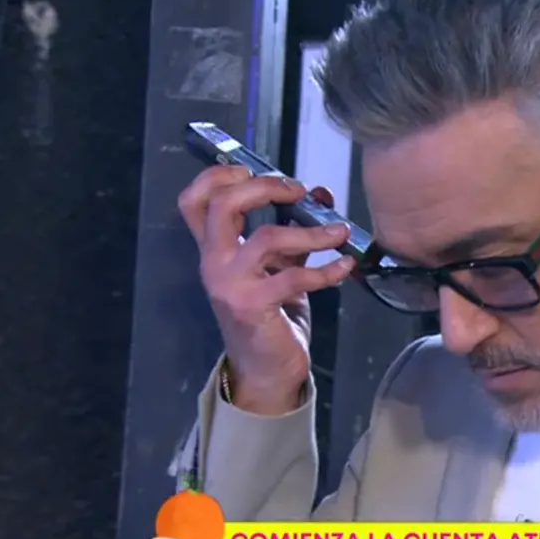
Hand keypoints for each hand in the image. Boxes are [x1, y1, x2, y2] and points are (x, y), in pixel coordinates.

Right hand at [178, 166, 353, 413]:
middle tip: (296, 190)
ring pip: (265, 239)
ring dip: (310, 232)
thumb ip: (294, 233)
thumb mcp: (280, 268)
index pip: (194, 201)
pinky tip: (345, 265)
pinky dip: (326, 269)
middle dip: (263, 188)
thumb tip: (321, 194)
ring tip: (338, 232)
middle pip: (222, 206)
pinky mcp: (253, 306)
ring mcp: (230, 285)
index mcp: (214, 250)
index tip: (253, 170)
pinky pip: (294, 277)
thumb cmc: (272, 315)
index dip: (217, 176)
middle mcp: (213, 263)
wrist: (267, 368)